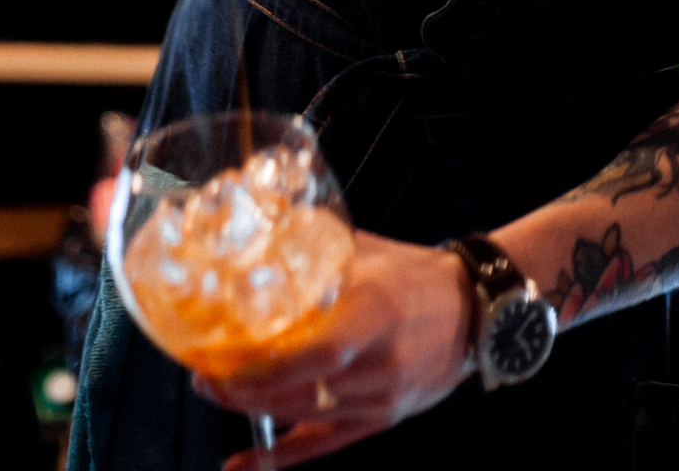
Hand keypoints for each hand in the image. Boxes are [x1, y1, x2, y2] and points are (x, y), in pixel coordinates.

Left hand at [194, 231, 473, 467]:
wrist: (474, 310)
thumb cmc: (417, 275)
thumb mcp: (368, 251)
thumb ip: (317, 247)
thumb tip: (261, 232)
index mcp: (377, 310)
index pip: (318, 351)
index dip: (266, 365)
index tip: (223, 354)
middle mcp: (382, 360)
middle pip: (305, 389)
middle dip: (247, 388)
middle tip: (205, 373)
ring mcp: (383, 396)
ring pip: (309, 416)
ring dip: (257, 409)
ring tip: (217, 392)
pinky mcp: (383, 420)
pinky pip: (326, 445)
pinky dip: (281, 458)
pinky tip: (242, 464)